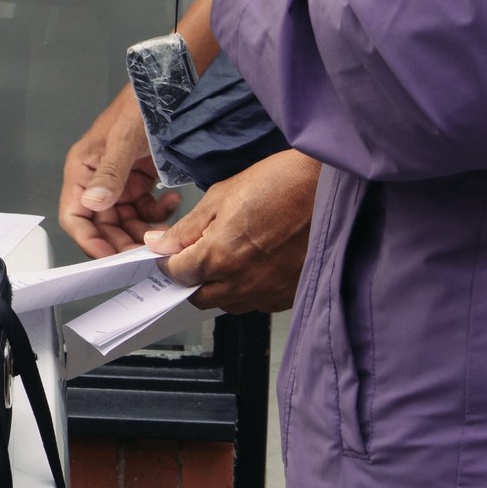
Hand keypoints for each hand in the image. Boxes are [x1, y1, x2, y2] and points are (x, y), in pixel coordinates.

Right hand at [59, 88, 179, 256]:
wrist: (167, 91)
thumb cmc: (138, 107)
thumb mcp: (124, 140)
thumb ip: (109, 173)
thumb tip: (93, 203)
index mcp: (82, 170)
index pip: (74, 215)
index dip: (88, 240)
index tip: (110, 258)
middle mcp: (96, 179)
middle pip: (101, 224)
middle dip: (121, 241)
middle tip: (144, 254)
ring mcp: (119, 182)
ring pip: (124, 221)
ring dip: (142, 231)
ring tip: (164, 233)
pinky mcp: (139, 181)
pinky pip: (144, 209)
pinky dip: (158, 212)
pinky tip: (172, 202)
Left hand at [144, 150, 319, 313]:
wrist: (328, 189)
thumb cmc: (279, 184)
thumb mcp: (220, 197)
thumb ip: (186, 228)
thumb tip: (158, 243)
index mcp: (220, 256)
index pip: (179, 274)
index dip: (169, 262)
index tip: (169, 253)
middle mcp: (243, 282)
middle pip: (200, 297)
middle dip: (191, 279)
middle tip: (194, 256)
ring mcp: (268, 293)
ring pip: (229, 303)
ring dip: (219, 286)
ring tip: (226, 257)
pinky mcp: (289, 296)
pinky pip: (257, 303)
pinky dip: (246, 289)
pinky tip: (251, 265)